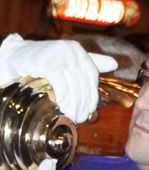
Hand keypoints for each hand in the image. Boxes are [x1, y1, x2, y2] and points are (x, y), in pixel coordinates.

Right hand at [0, 35, 114, 123]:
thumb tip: (114, 63)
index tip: (89, 111)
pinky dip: (64, 98)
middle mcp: (73, 51)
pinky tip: (62, 108)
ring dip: (74, 104)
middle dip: (84, 103)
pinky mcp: (49, 62)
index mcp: (79, 51)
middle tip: (79, 119)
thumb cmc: (39, 62)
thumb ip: (90, 62)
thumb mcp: (66, 61)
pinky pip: (61, 84)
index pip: (92, 76)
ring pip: (74, 85)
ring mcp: (61, 55)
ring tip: (72, 117)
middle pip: (84, 82)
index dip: (92, 95)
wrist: (13, 57)